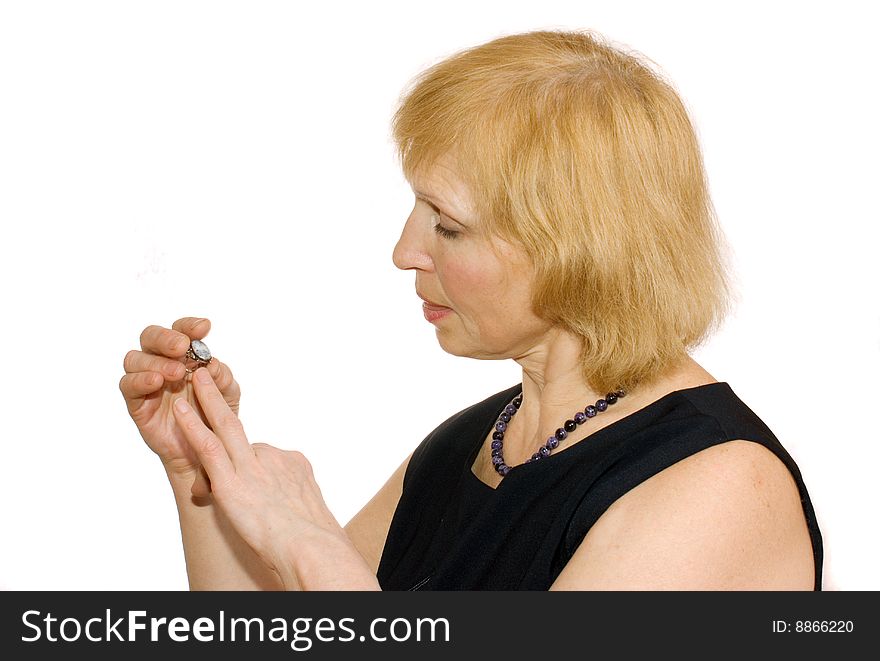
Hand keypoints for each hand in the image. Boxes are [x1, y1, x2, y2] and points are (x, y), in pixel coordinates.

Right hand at [119, 317, 240, 478]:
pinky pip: (128, 386)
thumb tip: (213, 364)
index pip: (180, 331)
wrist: (207, 453)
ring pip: (135, 359)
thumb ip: (223, 378)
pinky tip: (157, 382)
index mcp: (185, 356)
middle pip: (150, 337)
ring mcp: (147, 383)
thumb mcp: (228, 396)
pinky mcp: (137, 404)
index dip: (189, 326)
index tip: (204, 327)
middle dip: (165, 338)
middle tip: (182, 346)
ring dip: (155, 361)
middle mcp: (162, 364)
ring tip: (176, 373)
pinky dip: (140, 380)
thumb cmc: (216, 417)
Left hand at [172, 368, 374, 588]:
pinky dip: (193, 426)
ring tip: (197, 377)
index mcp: (293, 465)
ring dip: (208, 399)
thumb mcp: (311, 511)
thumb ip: (295, 499)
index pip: (262, 454)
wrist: (311, 547)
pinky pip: (209, 448)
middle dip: (220, 401)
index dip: (245, 457)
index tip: (237, 464)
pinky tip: (181, 410)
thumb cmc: (313, 541)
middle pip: (240, 427)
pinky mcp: (232, 483)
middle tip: (208, 376)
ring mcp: (252, 468)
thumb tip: (289, 505)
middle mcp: (273, 458)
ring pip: (225, 427)